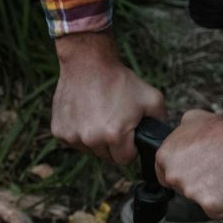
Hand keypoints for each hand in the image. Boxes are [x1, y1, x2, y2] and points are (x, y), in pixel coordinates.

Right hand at [52, 31, 166, 164]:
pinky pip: (74, 141)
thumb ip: (161, 122)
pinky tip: (85, 114)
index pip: (125, 159)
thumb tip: (163, 138)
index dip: (129, 147)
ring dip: (95, 138)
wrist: (87, 63)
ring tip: (98, 115)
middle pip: (106, 157)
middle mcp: (91, 139)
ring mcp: (72, 136)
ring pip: (89, 150)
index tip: (127, 131)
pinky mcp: (59, 131)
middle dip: (112, 143)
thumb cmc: (119, 80)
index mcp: (114, 135)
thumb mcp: (152, 99)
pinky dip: (79, 131)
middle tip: (113, 120)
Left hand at [156, 110, 222, 218]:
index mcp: (164, 157)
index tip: (197, 169)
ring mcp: (190, 191)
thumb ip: (179, 132)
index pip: (165, 176)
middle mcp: (173, 176)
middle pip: (182, 190)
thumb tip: (180, 134)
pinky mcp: (210, 203)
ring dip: (212, 192)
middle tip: (216, 169)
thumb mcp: (193, 119)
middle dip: (197, 183)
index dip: (184, 173)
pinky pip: (216, 211)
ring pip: (199, 201)